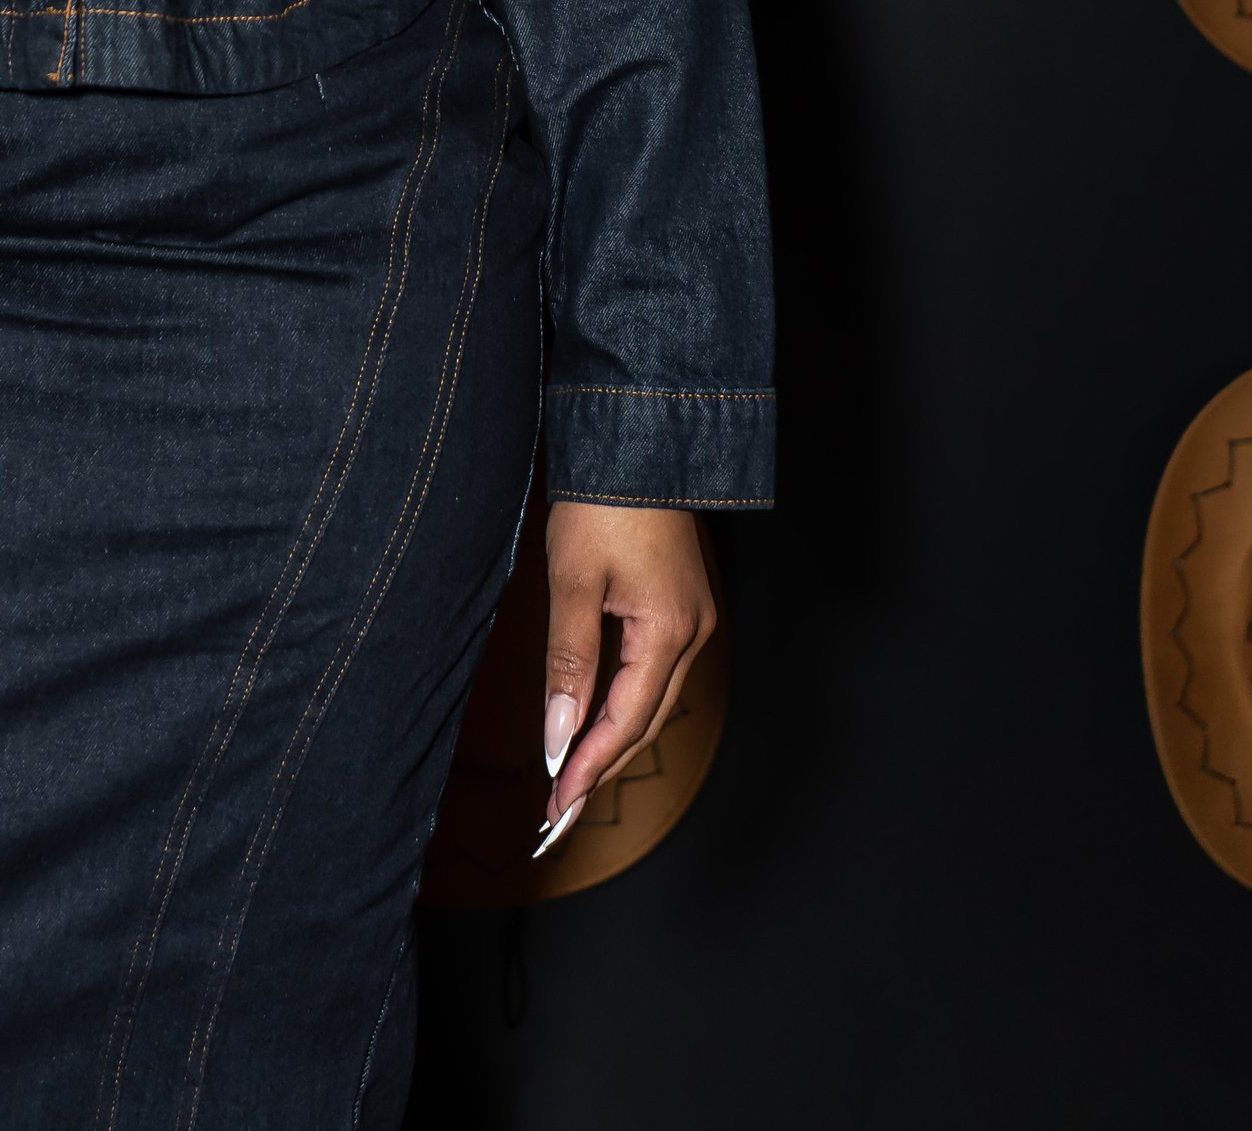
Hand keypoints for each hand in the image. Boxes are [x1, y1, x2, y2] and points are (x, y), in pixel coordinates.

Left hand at [534, 500, 714, 854]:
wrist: (636, 438)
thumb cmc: (603, 502)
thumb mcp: (573, 581)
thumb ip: (568, 663)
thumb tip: (558, 737)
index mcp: (671, 631)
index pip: (626, 721)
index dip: (590, 768)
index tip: (556, 807)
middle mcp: (695, 633)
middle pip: (645, 721)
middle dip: (602, 768)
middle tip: (560, 813)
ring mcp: (694, 619)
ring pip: (653, 700)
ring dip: (614, 740)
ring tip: (573, 779)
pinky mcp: (682, 604)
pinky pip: (656, 672)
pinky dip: (625, 704)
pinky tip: (598, 720)